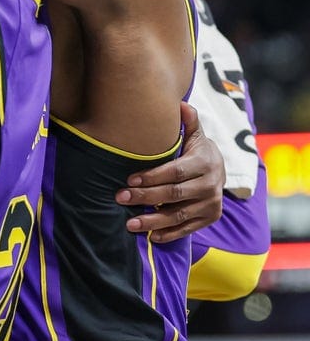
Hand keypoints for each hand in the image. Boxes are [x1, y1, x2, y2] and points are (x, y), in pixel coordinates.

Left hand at [116, 101, 224, 241]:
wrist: (220, 169)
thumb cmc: (196, 150)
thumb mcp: (194, 135)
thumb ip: (189, 122)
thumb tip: (182, 104)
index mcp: (204, 163)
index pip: (175, 172)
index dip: (152, 177)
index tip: (129, 179)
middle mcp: (211, 185)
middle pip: (174, 194)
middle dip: (145, 197)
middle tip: (120, 198)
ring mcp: (212, 204)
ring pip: (179, 215)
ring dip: (153, 221)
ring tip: (129, 224)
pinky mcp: (211, 218)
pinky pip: (188, 228)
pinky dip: (169, 233)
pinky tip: (150, 236)